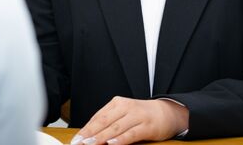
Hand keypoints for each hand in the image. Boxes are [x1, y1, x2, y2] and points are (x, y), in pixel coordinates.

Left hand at [69, 97, 188, 144]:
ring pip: (115, 128)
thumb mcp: (123, 115)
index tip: (75, 140)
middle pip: (104, 122)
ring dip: (101, 137)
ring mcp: (137, 116)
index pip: (97, 117)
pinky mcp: (147, 126)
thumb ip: (108, 123)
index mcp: (117, 103)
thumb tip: (89, 136)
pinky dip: (121, 139)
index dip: (85, 129)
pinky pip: (131, 134)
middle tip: (78, 143)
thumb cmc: (141, 116)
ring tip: (90, 144)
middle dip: (89, 134)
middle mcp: (126, 107)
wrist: (167, 112)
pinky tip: (112, 144)